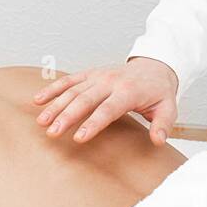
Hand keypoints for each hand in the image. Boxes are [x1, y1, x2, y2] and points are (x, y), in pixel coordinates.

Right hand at [32, 57, 179, 145]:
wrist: (155, 65)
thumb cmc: (159, 92)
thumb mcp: (168, 108)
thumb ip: (163, 125)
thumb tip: (158, 141)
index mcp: (128, 92)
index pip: (107, 110)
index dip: (93, 124)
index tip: (79, 138)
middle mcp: (110, 82)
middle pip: (85, 100)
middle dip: (67, 116)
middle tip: (53, 133)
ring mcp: (98, 76)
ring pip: (73, 90)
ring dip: (55, 105)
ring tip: (42, 122)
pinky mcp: (90, 73)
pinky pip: (69, 80)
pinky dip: (53, 89)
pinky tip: (38, 100)